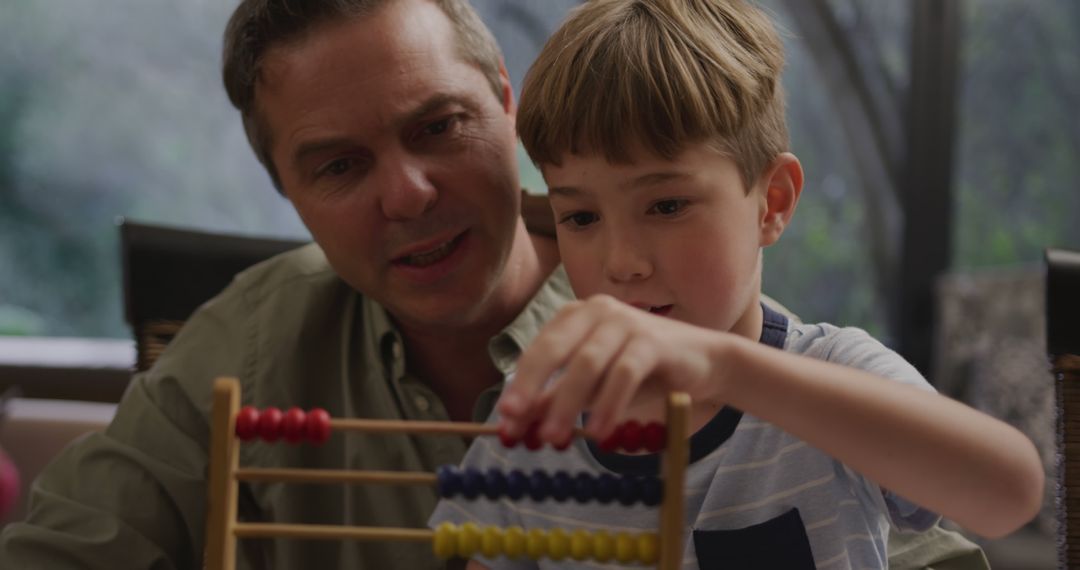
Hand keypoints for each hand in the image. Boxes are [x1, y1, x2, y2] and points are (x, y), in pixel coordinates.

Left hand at [497, 295, 734, 444]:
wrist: (704, 363)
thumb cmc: (644, 373)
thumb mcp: (593, 387)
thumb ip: (556, 398)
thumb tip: (515, 423)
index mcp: (576, 316)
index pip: (539, 350)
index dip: (519, 384)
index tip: (504, 419)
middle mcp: (597, 310)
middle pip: (554, 349)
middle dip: (532, 388)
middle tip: (514, 421)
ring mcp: (626, 321)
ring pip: (587, 363)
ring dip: (567, 403)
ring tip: (555, 438)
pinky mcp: (653, 340)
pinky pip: (624, 373)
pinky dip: (608, 404)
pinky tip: (598, 432)